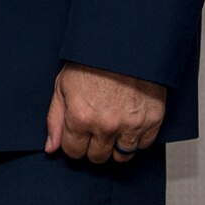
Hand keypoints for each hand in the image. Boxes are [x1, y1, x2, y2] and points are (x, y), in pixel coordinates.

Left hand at [45, 62, 165, 162]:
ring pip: (121, 156)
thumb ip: (55, 120)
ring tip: (111, 129)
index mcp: (81, 117)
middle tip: (94, 131)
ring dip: (114, 147)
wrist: (124, 47)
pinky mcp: (152, 121)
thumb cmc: (91, 63)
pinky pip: (143, 145)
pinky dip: (135, 139)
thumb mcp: (62, 86)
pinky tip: (128, 124)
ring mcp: (131, 125)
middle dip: (92, 147)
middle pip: (97, 157)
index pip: (73, 151)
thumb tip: (51, 147)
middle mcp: (106, 126)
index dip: (73, 144)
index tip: (76, 136)